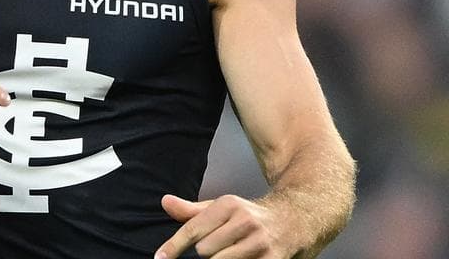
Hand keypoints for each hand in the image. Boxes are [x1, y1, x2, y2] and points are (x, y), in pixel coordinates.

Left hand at [155, 194, 288, 257]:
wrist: (293, 221)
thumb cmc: (247, 217)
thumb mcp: (220, 208)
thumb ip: (191, 211)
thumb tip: (164, 202)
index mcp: (229, 205)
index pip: (193, 229)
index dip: (173, 246)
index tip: (159, 258)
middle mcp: (245, 221)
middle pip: (205, 250)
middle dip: (204, 253)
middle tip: (218, 247)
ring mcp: (260, 243)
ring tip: (229, 252)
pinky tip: (238, 258)